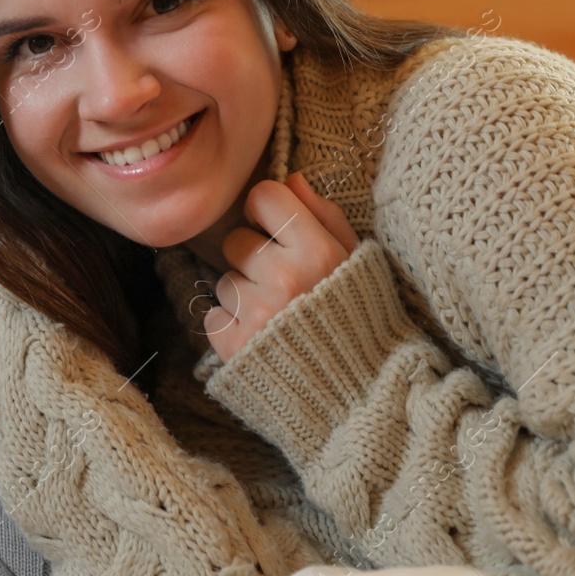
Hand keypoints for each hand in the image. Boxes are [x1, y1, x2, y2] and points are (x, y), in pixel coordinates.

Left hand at [204, 171, 360, 361]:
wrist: (361, 397)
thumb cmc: (361, 321)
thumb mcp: (357, 262)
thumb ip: (324, 216)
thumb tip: (290, 178)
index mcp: (318, 251)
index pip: (264, 196)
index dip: (265, 211)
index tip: (274, 231)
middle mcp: (284, 277)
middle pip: (236, 241)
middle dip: (253, 260)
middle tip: (283, 288)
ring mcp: (256, 313)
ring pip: (223, 281)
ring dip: (243, 297)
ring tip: (276, 319)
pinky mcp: (233, 346)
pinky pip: (213, 316)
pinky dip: (231, 328)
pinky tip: (261, 340)